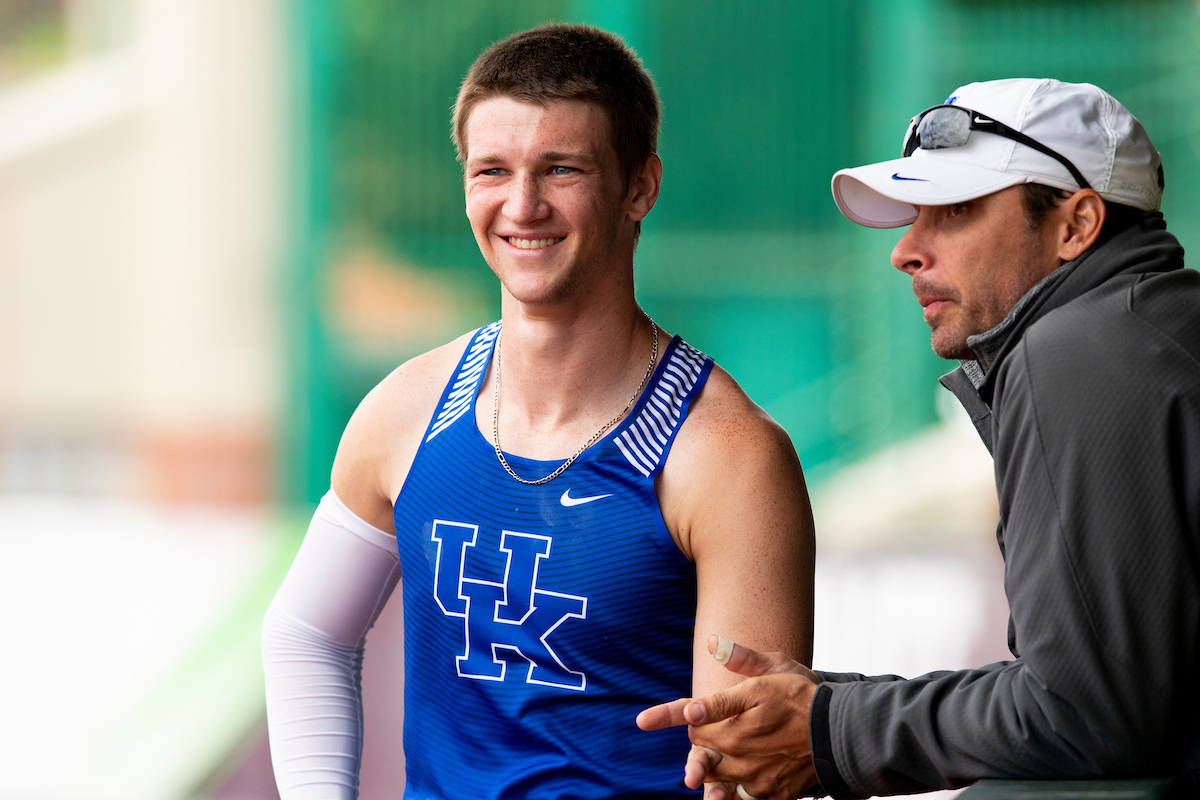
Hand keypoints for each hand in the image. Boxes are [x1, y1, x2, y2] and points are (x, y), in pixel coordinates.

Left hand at [637, 635, 821, 799]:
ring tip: (705, 775)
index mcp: (736, 713)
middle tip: (703, 739)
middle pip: (700, 747)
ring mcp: (753, 772)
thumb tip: (713, 644)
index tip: (641, 720)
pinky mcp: (769, 792)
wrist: (842, 732)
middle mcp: (738, 746)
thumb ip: (741, 659)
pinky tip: (732, 788)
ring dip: (709, 773)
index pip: (691, 712)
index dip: (664, 715)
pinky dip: (734, 794)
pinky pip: (741, 798)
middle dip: (698, 742)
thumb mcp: (775, 667)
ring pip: (716, 777)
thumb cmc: (805, 695)